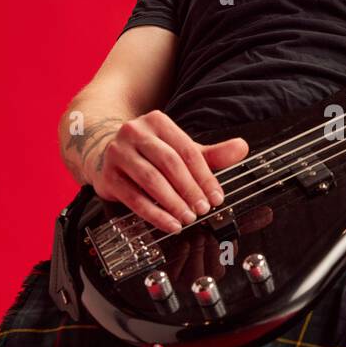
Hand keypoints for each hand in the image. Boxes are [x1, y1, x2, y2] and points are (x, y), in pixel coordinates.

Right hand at [86, 110, 248, 233]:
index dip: (204, 176)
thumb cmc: (150, 154)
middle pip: (169, 163)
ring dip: (173, 202)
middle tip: (203, 209)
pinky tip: (169, 224)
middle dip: (190, 190)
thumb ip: (212, 153)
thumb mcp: (181, 150)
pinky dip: (154, 213)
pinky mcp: (107, 175)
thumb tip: (242, 148)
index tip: (217, 197)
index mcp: (157, 122)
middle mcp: (134, 132)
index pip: (187, 150)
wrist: (104, 153)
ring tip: (188, 218)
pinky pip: (133, 198)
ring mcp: (117, 153)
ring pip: (151, 180)